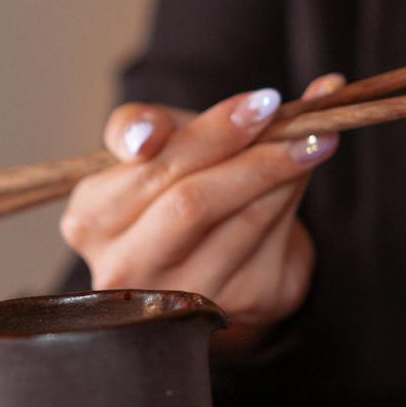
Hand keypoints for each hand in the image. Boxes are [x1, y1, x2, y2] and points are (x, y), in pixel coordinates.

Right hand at [59, 74, 343, 343]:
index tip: (262, 104)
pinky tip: (304, 171)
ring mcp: (181, 296)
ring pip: (243, 220)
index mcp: (91, 220)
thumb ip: (142, 122)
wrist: (221, 240)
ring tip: (314, 138)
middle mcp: (126, 270)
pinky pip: (273, 239)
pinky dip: (294, 196)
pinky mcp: (238, 302)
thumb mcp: (153, 143)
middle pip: (193, 204)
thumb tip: (143, 131)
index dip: (211, 134)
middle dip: (254, 155)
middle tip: (300, 122)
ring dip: (285, 172)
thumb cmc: (174, 182)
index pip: (152, 171)